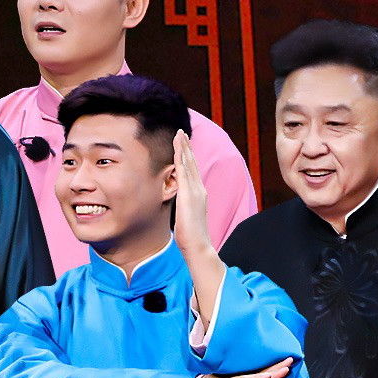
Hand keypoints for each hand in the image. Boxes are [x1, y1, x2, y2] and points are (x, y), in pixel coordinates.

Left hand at [173, 129, 210, 256]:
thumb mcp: (187, 216)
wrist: (198, 245)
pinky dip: (181, 158)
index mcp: (199, 194)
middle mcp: (199, 189)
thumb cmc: (191, 235)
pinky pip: (184, 171)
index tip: (184, 144)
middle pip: (192, 162)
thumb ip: (185, 206)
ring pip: (189, 163)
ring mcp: (195, 190)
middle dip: (187, 146)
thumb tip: (180, 204)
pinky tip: (178, 149)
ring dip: (184, 147)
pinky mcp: (188, 194)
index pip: (192, 170)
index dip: (188, 156)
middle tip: (182, 132)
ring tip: (180, 134)